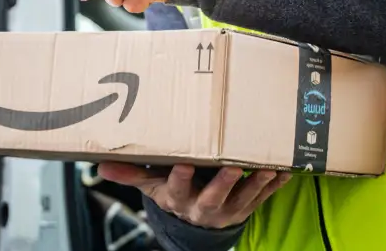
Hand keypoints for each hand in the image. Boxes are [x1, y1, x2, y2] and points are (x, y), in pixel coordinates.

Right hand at [97, 162, 291, 228]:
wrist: (196, 222)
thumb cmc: (174, 195)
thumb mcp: (153, 187)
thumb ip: (131, 176)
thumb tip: (100, 167)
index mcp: (179, 199)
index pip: (176, 189)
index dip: (179, 178)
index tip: (183, 163)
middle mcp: (204, 208)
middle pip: (213, 197)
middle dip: (223, 183)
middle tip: (232, 166)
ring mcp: (228, 210)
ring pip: (243, 199)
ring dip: (255, 184)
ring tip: (266, 168)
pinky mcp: (247, 208)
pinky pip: (263, 198)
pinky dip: (275, 186)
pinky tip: (285, 171)